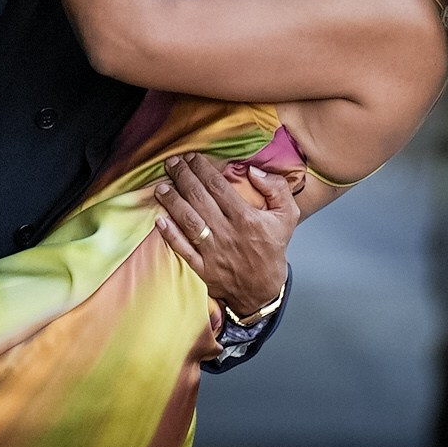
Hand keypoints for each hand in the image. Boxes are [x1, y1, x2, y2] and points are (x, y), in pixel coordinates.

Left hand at [152, 150, 305, 327]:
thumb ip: (277, 189)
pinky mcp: (203, 268)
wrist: (264, 289)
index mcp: (246, 218)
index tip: (191, 157)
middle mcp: (227, 233)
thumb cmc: (273, 249)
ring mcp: (213, 252)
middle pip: (199, 199)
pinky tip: (159, 220)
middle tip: (171, 163)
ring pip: (188, 221)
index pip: (218, 187)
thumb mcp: (287, 216)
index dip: (202, 169)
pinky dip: (170, 235)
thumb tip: (253, 171)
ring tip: (161, 187)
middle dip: (183, 177)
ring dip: (172, 202)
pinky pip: (183, 249)